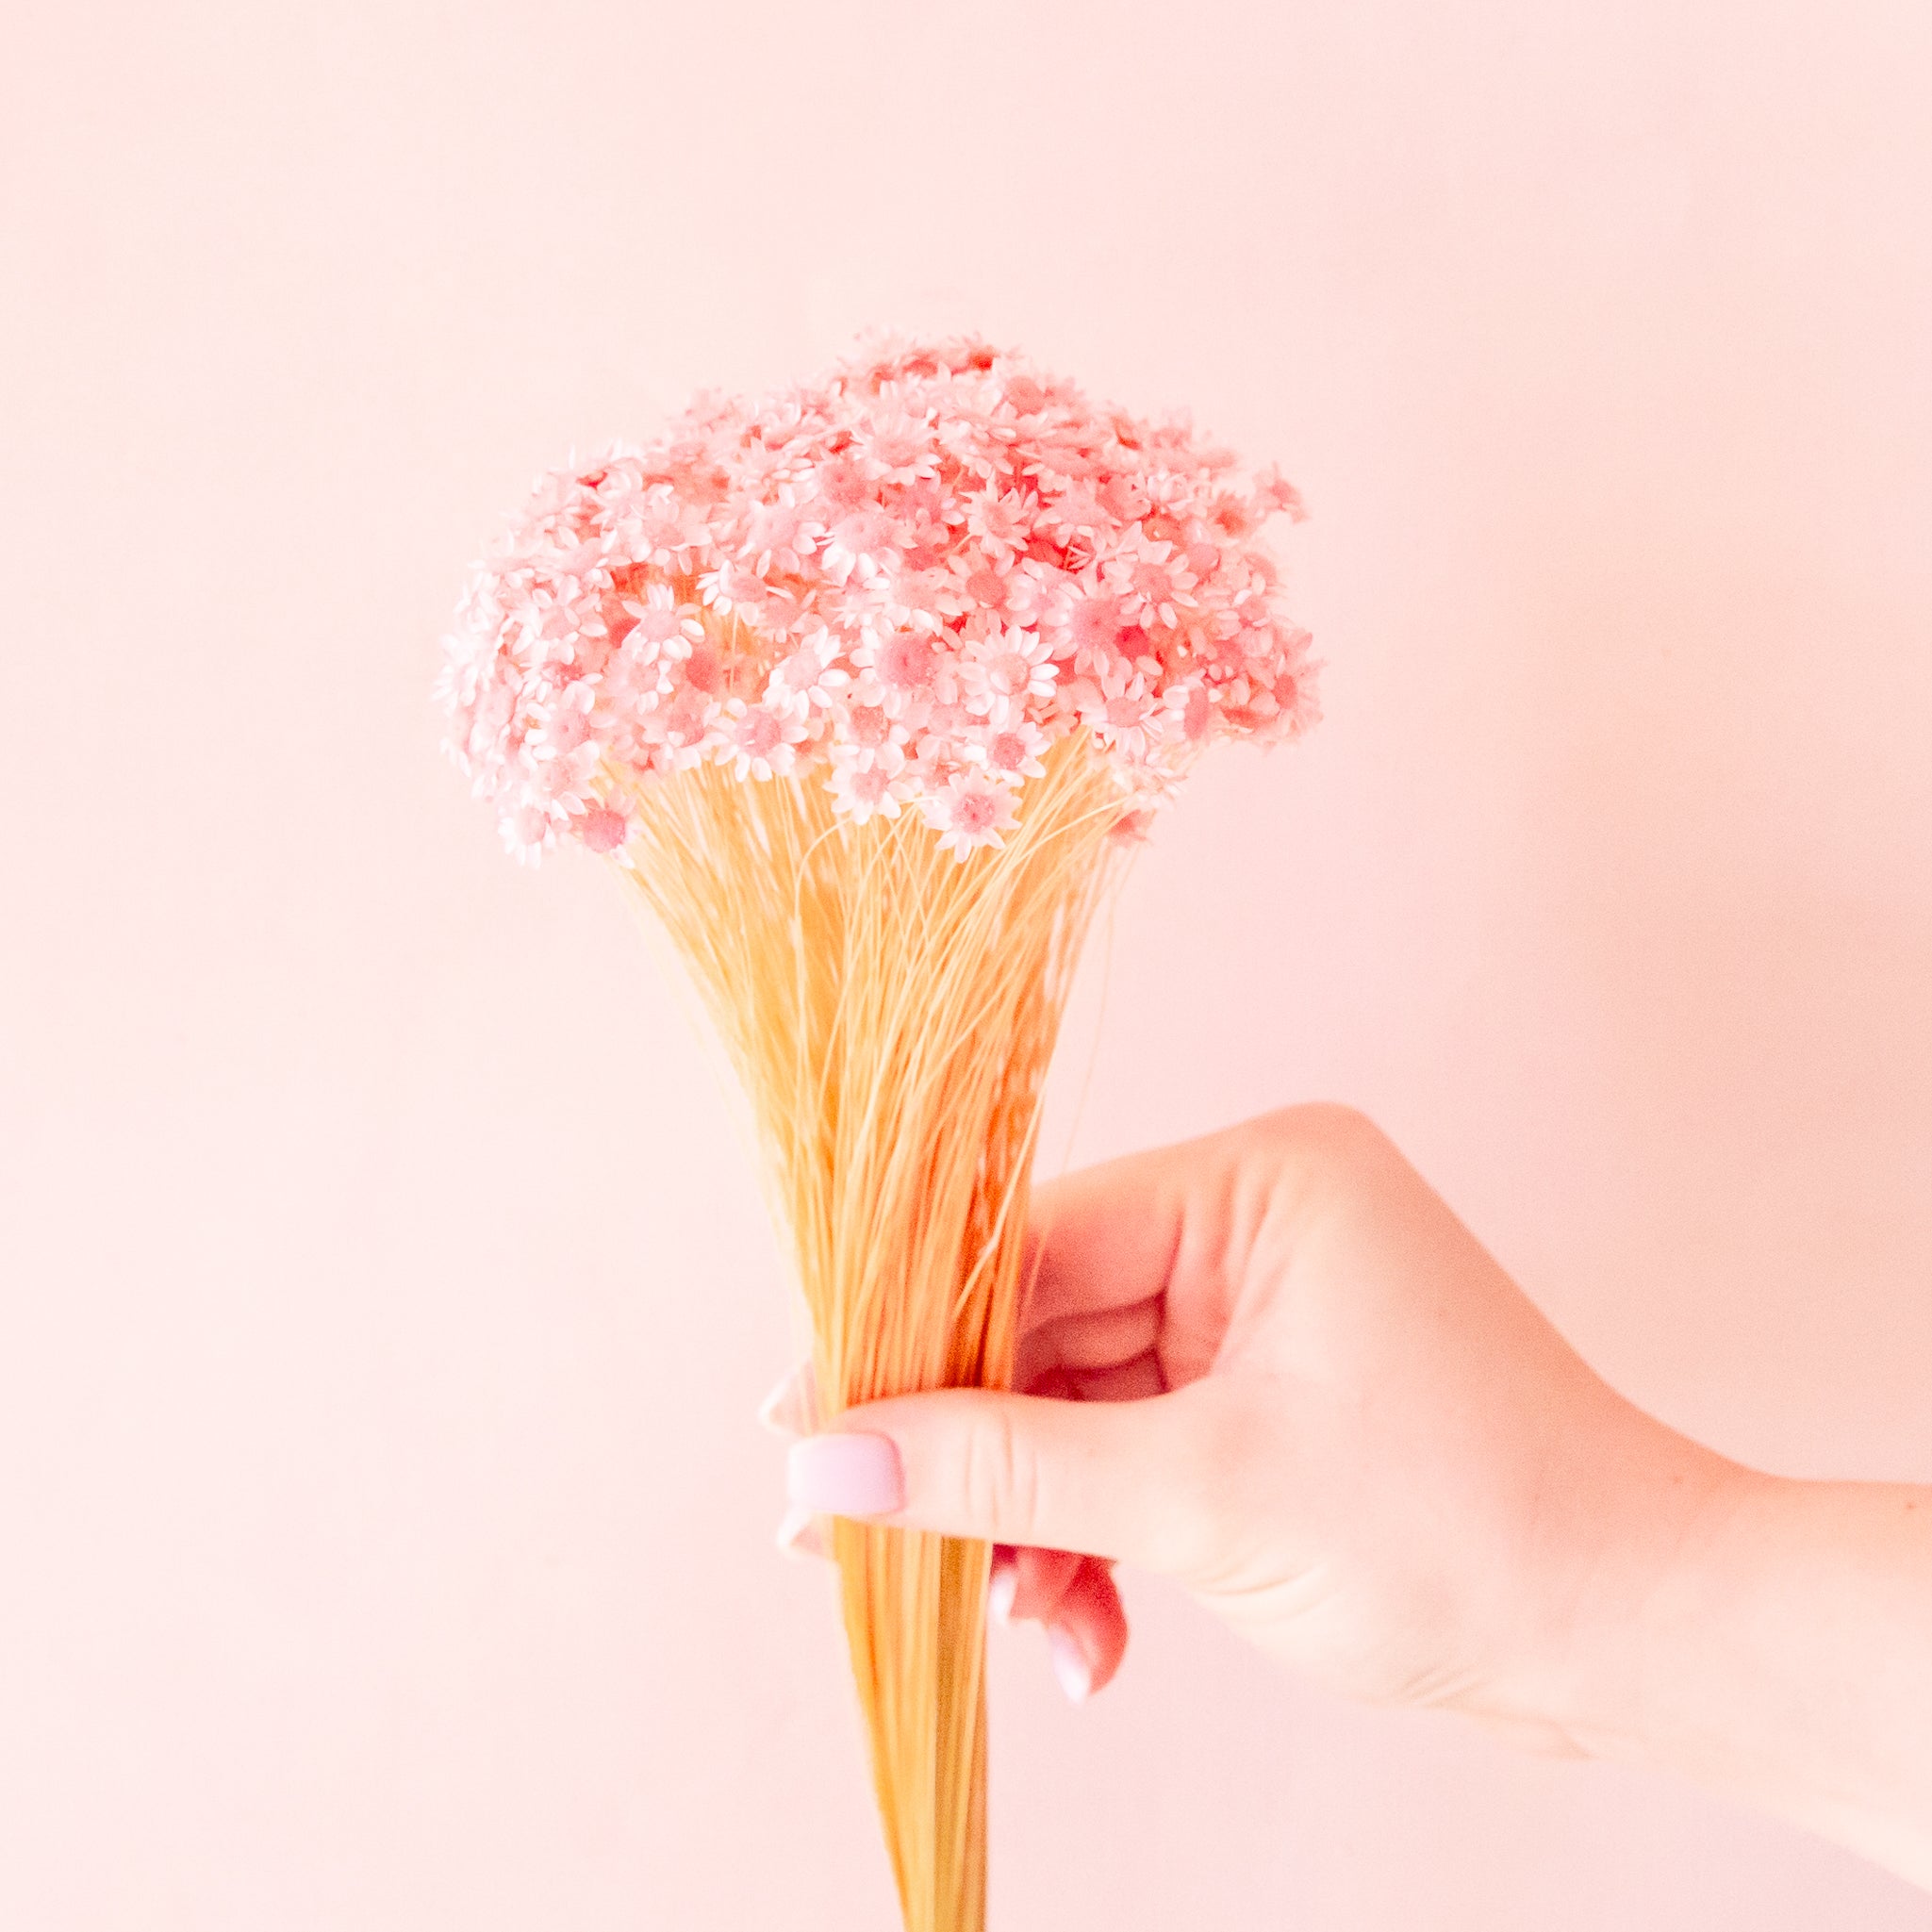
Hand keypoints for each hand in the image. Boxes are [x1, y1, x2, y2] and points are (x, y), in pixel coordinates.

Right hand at [763, 1103, 1730, 1730]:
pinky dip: (1097, 1537)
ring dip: (1035, 1519)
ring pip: (1076, 1401)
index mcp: (1258, 1181)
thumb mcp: (1206, 1499)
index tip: (799, 1429)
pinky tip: (1087, 1630)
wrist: (1635, 1637)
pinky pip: (1132, 1447)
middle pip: (1041, 1325)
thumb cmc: (1467, 1532)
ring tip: (1020, 1622)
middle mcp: (1251, 1222)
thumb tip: (825, 1468)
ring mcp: (1258, 1310)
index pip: (1029, 1240)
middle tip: (865, 1553)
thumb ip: (1005, 1469)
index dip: (906, 1339)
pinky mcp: (1264, 1392)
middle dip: (970, 1454)